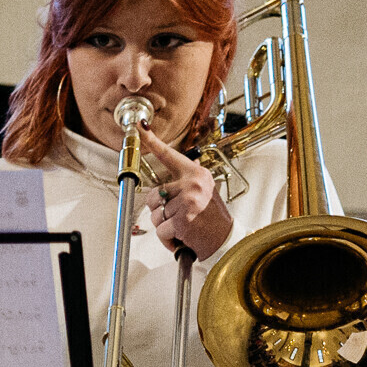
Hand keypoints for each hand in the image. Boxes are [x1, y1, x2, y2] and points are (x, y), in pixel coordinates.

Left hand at [138, 127, 232, 258]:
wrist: (226, 239)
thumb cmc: (212, 218)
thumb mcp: (206, 191)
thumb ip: (191, 180)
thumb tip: (191, 161)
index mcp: (195, 174)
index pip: (169, 155)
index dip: (152, 141)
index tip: (140, 127)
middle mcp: (192, 184)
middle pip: (153, 196)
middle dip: (160, 212)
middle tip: (178, 217)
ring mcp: (188, 200)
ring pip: (155, 215)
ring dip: (164, 226)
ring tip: (182, 227)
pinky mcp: (183, 219)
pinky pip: (161, 230)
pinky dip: (167, 239)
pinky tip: (181, 237)